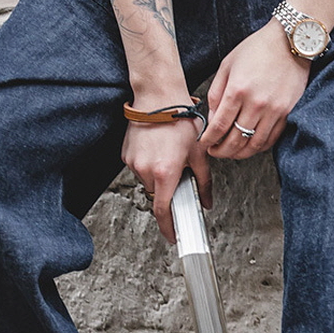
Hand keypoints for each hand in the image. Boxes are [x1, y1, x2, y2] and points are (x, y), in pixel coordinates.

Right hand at [123, 118, 211, 243]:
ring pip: (147, 181)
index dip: (168, 227)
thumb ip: (204, 181)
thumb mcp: (199, 152)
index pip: (163, 211)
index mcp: (165, 172)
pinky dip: (149, 164)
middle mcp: (146, 170)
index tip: (173, 235)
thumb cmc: (179, 119)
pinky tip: (158, 147)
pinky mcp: (126, 154)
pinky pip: (138, 168)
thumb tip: (207, 200)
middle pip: (157, 194)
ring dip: (158, 175)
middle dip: (167, 189)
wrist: (158, 97)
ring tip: (168, 153)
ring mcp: (133, 162)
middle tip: (178, 172)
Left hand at [200, 19, 310, 159]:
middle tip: (215, 151)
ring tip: (231, 152)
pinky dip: (258, 147)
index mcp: (237, 90)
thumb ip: (216, 93)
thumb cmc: (257, 49)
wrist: (289, 41)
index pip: (219, 126)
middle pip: (235, 141)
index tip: (205, 144)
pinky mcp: (287, 112)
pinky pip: (271, 139)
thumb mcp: (227, 65)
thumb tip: (212, 118)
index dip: (209, 140)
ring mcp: (274, 110)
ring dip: (239, 153)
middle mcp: (256, 103)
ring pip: (254, 145)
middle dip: (221, 151)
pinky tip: (250, 144)